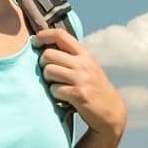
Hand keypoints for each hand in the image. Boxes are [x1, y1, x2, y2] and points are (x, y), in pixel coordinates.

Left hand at [33, 24, 125, 140]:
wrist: (112, 112)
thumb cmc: (95, 89)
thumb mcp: (88, 68)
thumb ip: (72, 58)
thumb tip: (45, 48)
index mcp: (85, 55)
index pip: (60, 35)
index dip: (43, 35)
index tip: (35, 41)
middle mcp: (83, 64)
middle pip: (48, 54)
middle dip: (43, 64)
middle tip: (49, 73)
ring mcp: (81, 79)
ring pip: (49, 71)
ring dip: (48, 80)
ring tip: (57, 86)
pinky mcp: (78, 94)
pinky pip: (54, 89)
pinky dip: (55, 95)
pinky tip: (63, 98)